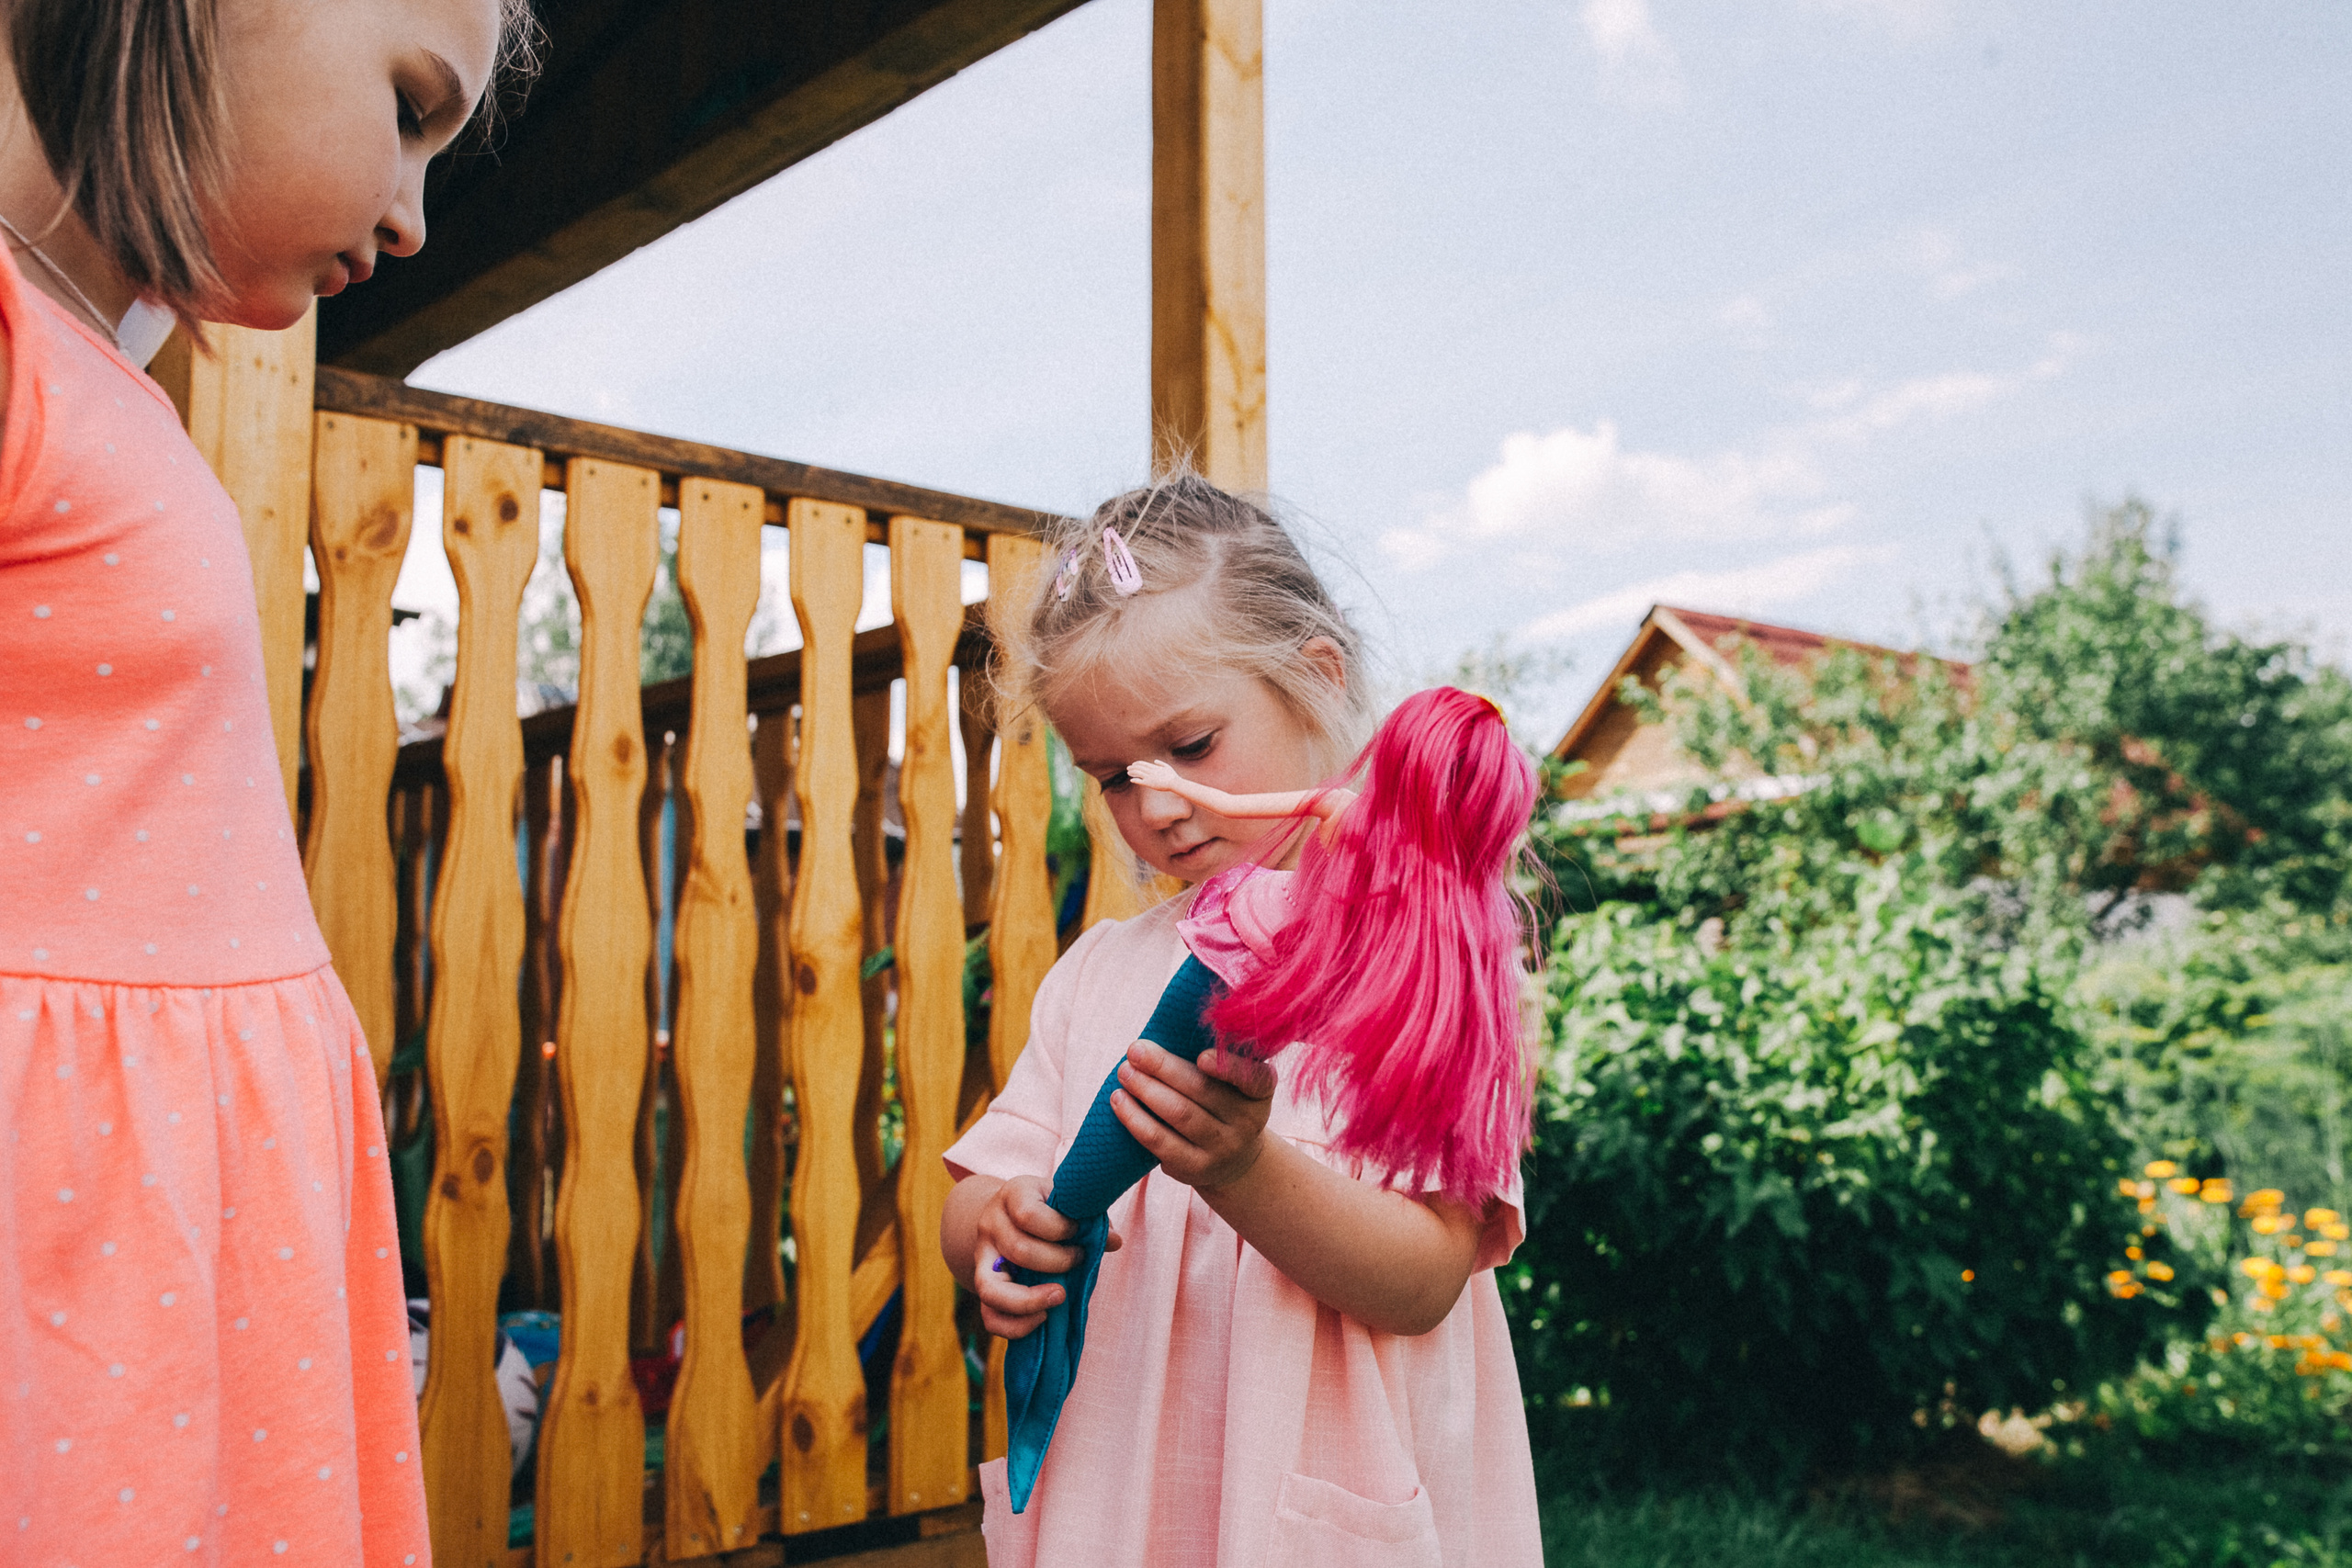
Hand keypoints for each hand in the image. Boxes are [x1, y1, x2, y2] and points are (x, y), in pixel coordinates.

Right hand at [970, 1175, 1122, 1339]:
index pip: (1029, 1215)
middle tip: (1078, 1262)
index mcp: (1014, 1195)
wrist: (1007, 1214)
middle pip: (1018, 1250)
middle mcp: (991, 1225)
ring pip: (991, 1289)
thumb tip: (1114, 1242)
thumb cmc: (1046, 1208)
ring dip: (1029, 1301)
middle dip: (1056, 1263)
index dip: (1059, 1228)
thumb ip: (1090, 1220)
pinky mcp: (983, 1287)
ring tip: (1059, 1297)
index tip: (1079, 1232)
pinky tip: (1043, 1317)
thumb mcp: (1065, 1202)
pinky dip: (1016, 1326)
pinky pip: (990, 1316)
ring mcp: (982, 1258)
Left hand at [1110, 1042, 1278, 1193]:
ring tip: (1124, 1072)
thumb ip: (1214, 1059)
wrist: (1233, 1159)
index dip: (1229, 1067)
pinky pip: (1160, 1141)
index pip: (1254, 1078)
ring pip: (1179, 1114)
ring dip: (1145, 1090)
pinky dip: (1135, 1119)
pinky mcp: (1195, 1168)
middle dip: (1163, 1067)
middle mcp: (1247, 1122)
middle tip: (1135, 1050)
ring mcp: (1222, 1148)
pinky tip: (1119, 1101)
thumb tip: (1164, 1033)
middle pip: (1202, 1091)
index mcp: (1259, 1093)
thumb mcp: (1233, 1084)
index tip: (1201, 1056)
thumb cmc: (1223, 1104)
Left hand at [1127, 758, 1181, 790]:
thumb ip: (1160, 763)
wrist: (1174, 783)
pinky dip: (1135, 780)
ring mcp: (1149, 777)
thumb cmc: (1172, 775)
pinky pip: (1140, 781)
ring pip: (1138, 773)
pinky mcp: (1149, 783)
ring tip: (1128, 772)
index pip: (1143, 764)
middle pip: (1139, 768)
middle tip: (1128, 768)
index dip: (1137, 763)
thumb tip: (1155, 761)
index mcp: (1154, 767)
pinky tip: (1131, 780)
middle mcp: (1150, 771)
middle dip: (1133, 767)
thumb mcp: (1167, 766)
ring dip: (1132, 772)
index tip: (1133, 764)